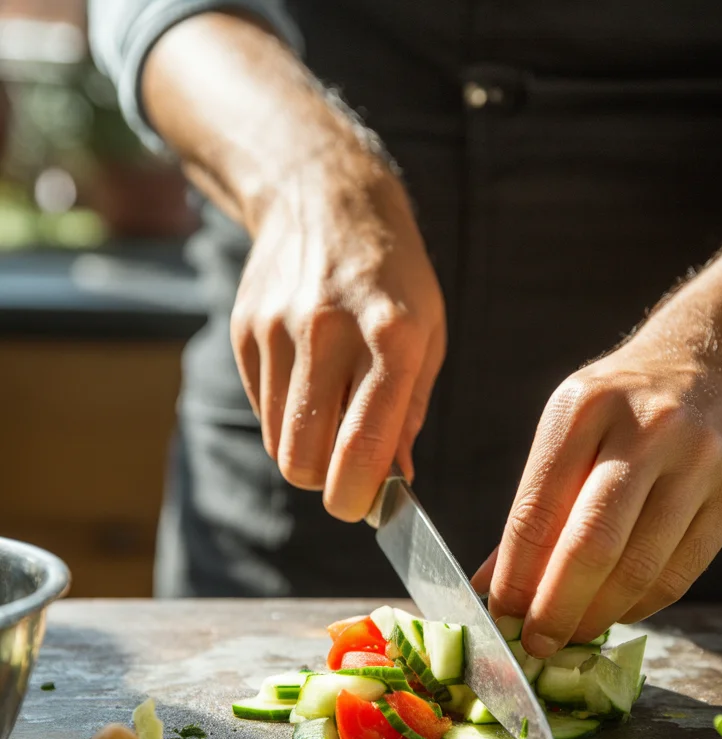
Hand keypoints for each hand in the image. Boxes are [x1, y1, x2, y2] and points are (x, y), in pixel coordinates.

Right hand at [231, 158, 445, 520]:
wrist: (327, 198)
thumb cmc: (394, 279)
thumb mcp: (427, 336)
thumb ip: (410, 414)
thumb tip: (393, 483)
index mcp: (393, 336)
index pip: (363, 445)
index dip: (358, 496)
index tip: (363, 507)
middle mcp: (329, 331)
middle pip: (305, 458)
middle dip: (326, 484)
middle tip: (347, 473)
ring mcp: (278, 329)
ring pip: (278, 442)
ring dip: (306, 450)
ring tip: (332, 416)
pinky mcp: (245, 331)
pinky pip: (260, 409)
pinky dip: (284, 417)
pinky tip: (308, 382)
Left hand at [474, 340, 721, 656]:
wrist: (708, 371)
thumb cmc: (618, 412)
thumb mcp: (566, 433)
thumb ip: (533, 509)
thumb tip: (491, 588)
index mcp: (585, 407)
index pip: (538, 511)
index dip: (516, 576)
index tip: (501, 615)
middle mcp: (648, 428)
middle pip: (592, 544)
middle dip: (556, 607)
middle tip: (536, 642)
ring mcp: (699, 461)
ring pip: (640, 568)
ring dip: (597, 615)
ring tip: (572, 633)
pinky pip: (678, 575)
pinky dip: (639, 606)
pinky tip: (616, 611)